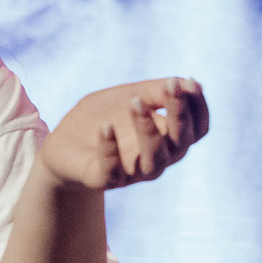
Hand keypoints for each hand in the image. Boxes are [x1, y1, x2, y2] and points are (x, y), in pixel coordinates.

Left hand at [38, 79, 208, 190]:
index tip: (187, 82)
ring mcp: (132, 172)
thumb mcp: (128, 95)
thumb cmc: (101, 117)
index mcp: (167, 138)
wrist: (62, 144)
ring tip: (135, 102)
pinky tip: (105, 126)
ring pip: (155, 160)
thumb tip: (192, 84)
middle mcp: (156, 158)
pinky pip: (112, 170)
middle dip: (180, 114)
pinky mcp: (103, 180)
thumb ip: (157, 91)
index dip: (199, 108)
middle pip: (182, 143)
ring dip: (148, 130)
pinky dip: (110, 148)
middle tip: (170, 86)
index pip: (198, 129)